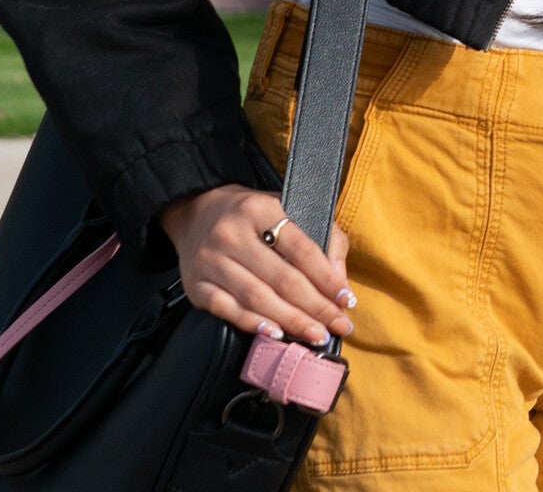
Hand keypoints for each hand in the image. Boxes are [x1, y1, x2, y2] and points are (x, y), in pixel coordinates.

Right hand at [157, 186, 353, 348]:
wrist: (198, 214)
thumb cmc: (254, 216)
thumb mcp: (288, 208)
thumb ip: (322, 237)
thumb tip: (338, 278)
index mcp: (261, 210)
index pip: (301, 249)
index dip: (327, 278)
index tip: (347, 300)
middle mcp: (232, 234)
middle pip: (281, 278)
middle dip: (315, 307)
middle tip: (337, 325)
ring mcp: (211, 261)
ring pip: (256, 298)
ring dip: (291, 321)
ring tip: (315, 334)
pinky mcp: (196, 286)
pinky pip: (227, 310)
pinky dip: (254, 324)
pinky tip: (276, 334)